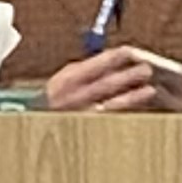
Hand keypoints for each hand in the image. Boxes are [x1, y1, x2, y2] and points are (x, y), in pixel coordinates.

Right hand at [44, 48, 181, 115]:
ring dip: (131, 92)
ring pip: (110, 101)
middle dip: (127, 74)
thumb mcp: (63, 82)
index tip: (130, 52)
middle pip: (104, 83)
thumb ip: (86, 71)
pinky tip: (140, 102)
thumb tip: (114, 60)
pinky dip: (127, 107)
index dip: (114, 57)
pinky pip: (111, 116)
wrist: (32, 131)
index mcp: (65, 80)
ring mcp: (79, 114)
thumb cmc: (52, 104)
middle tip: (146, 68)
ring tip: (149, 85)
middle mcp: (71, 98)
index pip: (93, 65)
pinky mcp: (87, 128)